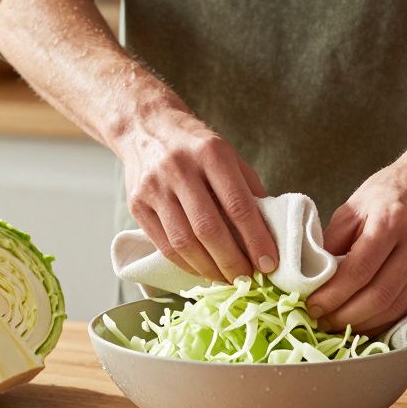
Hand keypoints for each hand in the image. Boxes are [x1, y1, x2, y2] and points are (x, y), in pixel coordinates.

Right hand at [117, 107, 277, 281]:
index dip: (256, 240)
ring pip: (184, 242)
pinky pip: (164, 246)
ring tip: (227, 280)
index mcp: (211, 153)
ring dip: (209, 269)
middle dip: (232, 262)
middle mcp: (179, 168)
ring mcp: (154, 188)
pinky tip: (202, 271)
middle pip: (209, 229)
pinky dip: (187, 265)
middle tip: (248, 280)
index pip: (238, 205)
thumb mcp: (229, 156)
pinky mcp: (136, 205)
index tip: (269, 264)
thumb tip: (270, 234)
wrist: (146, 128)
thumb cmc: (195, 147)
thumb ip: (249, 190)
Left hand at [305, 157, 406, 332]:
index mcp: (391, 222)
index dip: (333, 295)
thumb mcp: (354, 206)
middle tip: (322, 322)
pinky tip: (363, 322)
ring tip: (338, 326)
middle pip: (379, 296)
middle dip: (345, 316)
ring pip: (395, 308)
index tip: (313, 307)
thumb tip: (312, 277)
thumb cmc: (389, 191)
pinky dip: (383, 320)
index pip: (359, 271)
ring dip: (363, 324)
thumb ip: (333, 240)